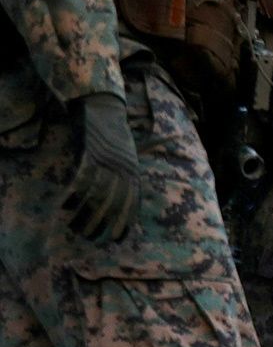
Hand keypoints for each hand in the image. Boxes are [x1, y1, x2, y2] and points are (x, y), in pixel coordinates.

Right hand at [62, 93, 140, 242]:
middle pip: (113, 205)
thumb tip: (123, 198)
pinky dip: (73, 195)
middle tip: (90, 239)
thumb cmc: (115, 133)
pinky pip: (82, 180)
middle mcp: (123, 171)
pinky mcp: (90, 155)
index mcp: (134, 173)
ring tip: (74, 229)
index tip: (115, 240)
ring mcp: (106, 163)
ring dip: (84, 215)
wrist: (105, 106)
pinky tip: (64, 207)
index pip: (131, 206)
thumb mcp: (130, 156)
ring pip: (96, 196)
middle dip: (102, 226)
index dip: (123, 224)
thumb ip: (127, 178)